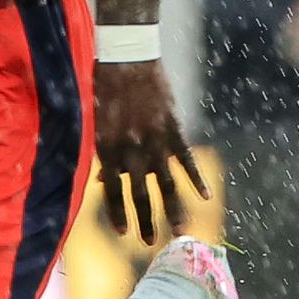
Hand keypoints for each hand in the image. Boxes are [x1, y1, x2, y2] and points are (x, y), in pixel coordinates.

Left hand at [93, 58, 197, 246]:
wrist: (127, 55)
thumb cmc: (104, 85)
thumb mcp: (93, 118)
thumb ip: (101, 151)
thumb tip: (103, 180)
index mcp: (108, 147)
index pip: (112, 190)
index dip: (119, 212)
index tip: (124, 232)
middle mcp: (131, 149)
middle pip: (141, 193)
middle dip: (146, 220)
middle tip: (151, 243)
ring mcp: (155, 140)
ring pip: (166, 183)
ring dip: (174, 209)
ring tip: (180, 232)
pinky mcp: (173, 128)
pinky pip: (186, 159)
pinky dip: (196, 179)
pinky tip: (205, 197)